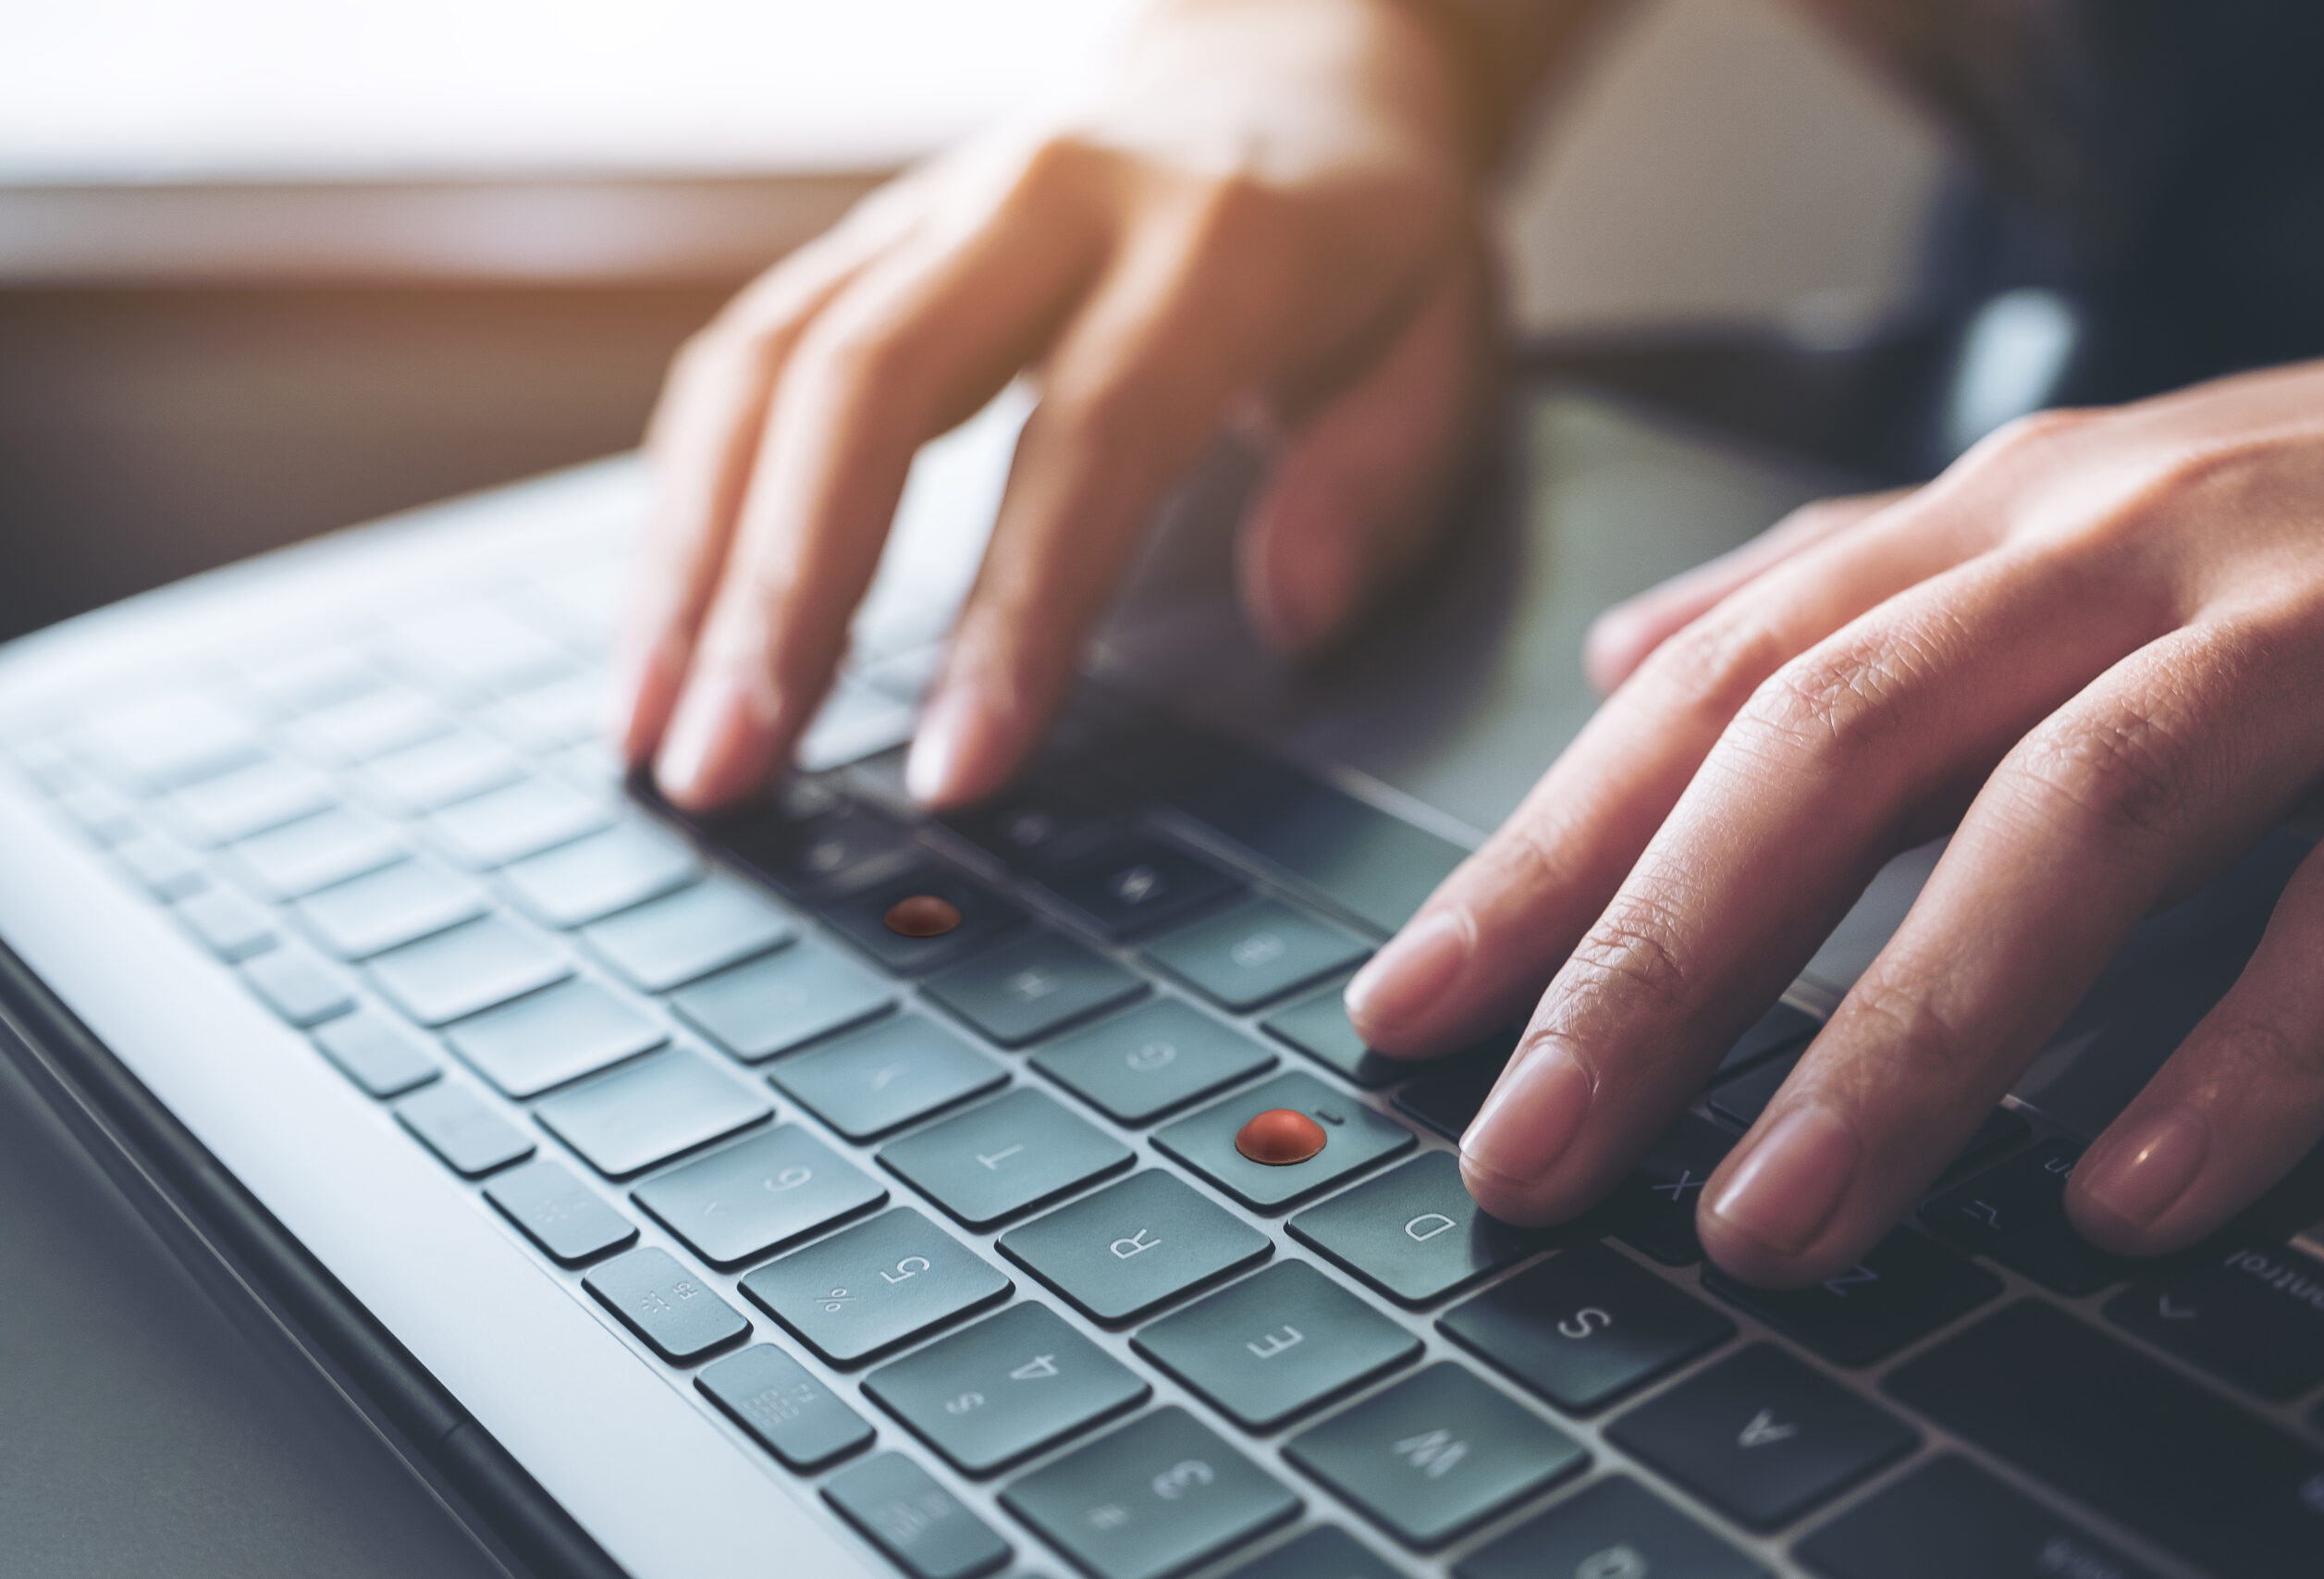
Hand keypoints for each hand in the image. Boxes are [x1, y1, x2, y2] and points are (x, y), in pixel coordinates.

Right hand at [617, 0, 1493, 811]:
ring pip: (770, 366)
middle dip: (784, 593)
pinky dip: (683, 502)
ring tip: (650, 734)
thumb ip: (1386, 472)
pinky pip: (742, 357)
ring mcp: (935, 206)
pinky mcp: (866, 239)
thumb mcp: (1449, 341)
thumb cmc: (1368, 240)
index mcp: (1218, 237)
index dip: (1015, 609)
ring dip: (691, 559)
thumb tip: (1294, 611)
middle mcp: (1047, 199)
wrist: (1278, 60)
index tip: (952, 774)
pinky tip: (661, 634)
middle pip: (870, 384)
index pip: (1094, 431)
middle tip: (724, 772)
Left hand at [1345, 352, 2323, 1286]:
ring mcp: (2309, 626)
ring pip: (2071, 818)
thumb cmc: (2308, 523)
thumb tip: (1628, 659)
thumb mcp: (2051, 528)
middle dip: (1657, 961)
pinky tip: (2124, 1201)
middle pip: (1832, 747)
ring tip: (1767, 1228)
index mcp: (1991, 527)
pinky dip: (2241, 1051)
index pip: (1709, 695)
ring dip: (1904, 1037)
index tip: (1412, 1015)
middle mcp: (2117, 551)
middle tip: (1528, 1156)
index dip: (1545, 857)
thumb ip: (1844, 595)